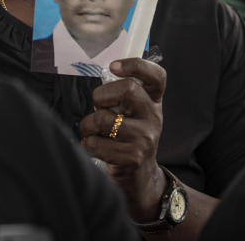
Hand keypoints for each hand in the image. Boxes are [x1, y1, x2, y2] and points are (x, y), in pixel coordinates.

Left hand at [80, 58, 167, 220]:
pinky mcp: (133, 158)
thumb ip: (123, 94)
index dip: (136, 65)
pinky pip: (96, 143)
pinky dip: (87, 145)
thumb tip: (104, 73)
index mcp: (153, 101)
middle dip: (101, 95)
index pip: (157, 76)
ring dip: (88, 125)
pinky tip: (96, 148)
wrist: (138, 178)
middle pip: (128, 90)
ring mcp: (145, 138)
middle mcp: (153, 117)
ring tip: (91, 132)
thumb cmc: (127, 138)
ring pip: (104, 119)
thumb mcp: (134, 113)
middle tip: (98, 106)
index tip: (114, 66)